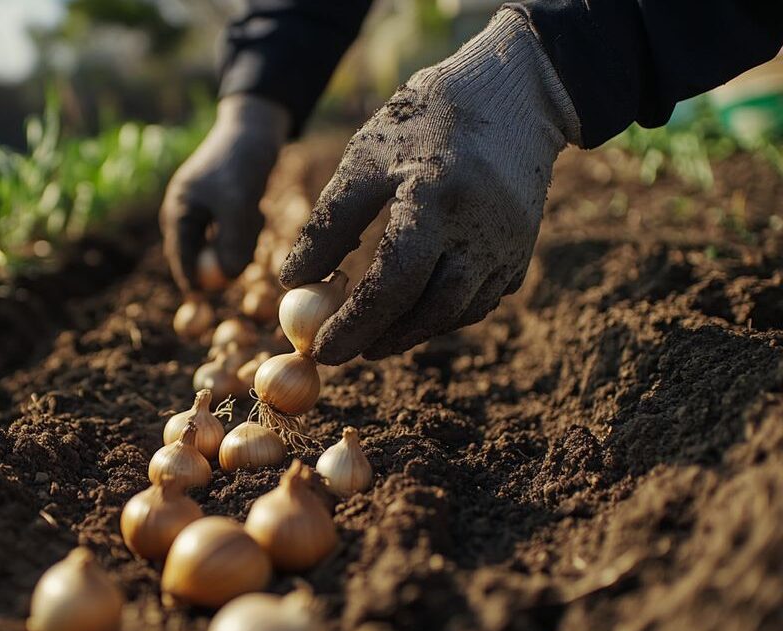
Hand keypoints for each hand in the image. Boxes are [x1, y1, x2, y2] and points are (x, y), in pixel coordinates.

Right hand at [161, 94, 290, 290]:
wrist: (254, 130)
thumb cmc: (242, 164)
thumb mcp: (239, 204)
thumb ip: (232, 242)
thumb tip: (226, 278)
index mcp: (178, 211)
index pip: (180, 258)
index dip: (195, 281)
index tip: (211, 299)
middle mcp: (184, 214)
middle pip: (201, 257)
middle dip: (226, 255)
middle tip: (250, 236)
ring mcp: (202, 213)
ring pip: (221, 248)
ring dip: (241, 240)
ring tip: (255, 213)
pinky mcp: (219, 210)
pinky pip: (233, 236)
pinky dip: (246, 229)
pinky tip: (255, 208)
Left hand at [279, 9, 580, 363]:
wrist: (512, 92)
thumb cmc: (423, 121)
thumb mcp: (364, 159)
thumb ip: (328, 223)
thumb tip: (293, 283)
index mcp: (437, 201)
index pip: (392, 284)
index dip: (353, 323)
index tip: (318, 349)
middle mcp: (483, 231)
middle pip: (431, 310)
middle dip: (382, 338)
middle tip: (340, 352)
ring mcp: (510, 245)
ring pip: (458, 311)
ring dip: (411, 331)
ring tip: (369, 337)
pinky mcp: (522, 251)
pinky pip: (478, 298)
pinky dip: (441, 313)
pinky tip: (411, 311)